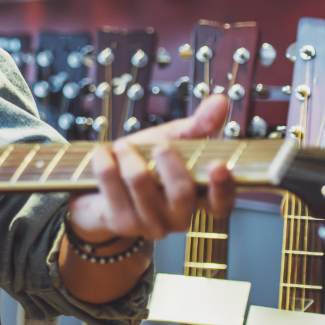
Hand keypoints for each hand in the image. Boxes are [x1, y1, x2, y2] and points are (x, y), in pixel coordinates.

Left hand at [67, 94, 236, 242]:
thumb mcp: (173, 141)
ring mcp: (150, 224)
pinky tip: (104, 154)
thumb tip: (221, 100)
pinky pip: (111, 181)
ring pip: (141, 181)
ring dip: (129, 154)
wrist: (100, 189)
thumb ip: (198, 125)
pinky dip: (105, 159)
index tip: (219, 165)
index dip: (224, 187)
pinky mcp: (121, 223)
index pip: (221, 203)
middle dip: (167, 159)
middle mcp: (178, 217)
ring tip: (124, 146)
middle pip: (182, 192)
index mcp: (198, 199)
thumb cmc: (143, 164)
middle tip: (158, 145)